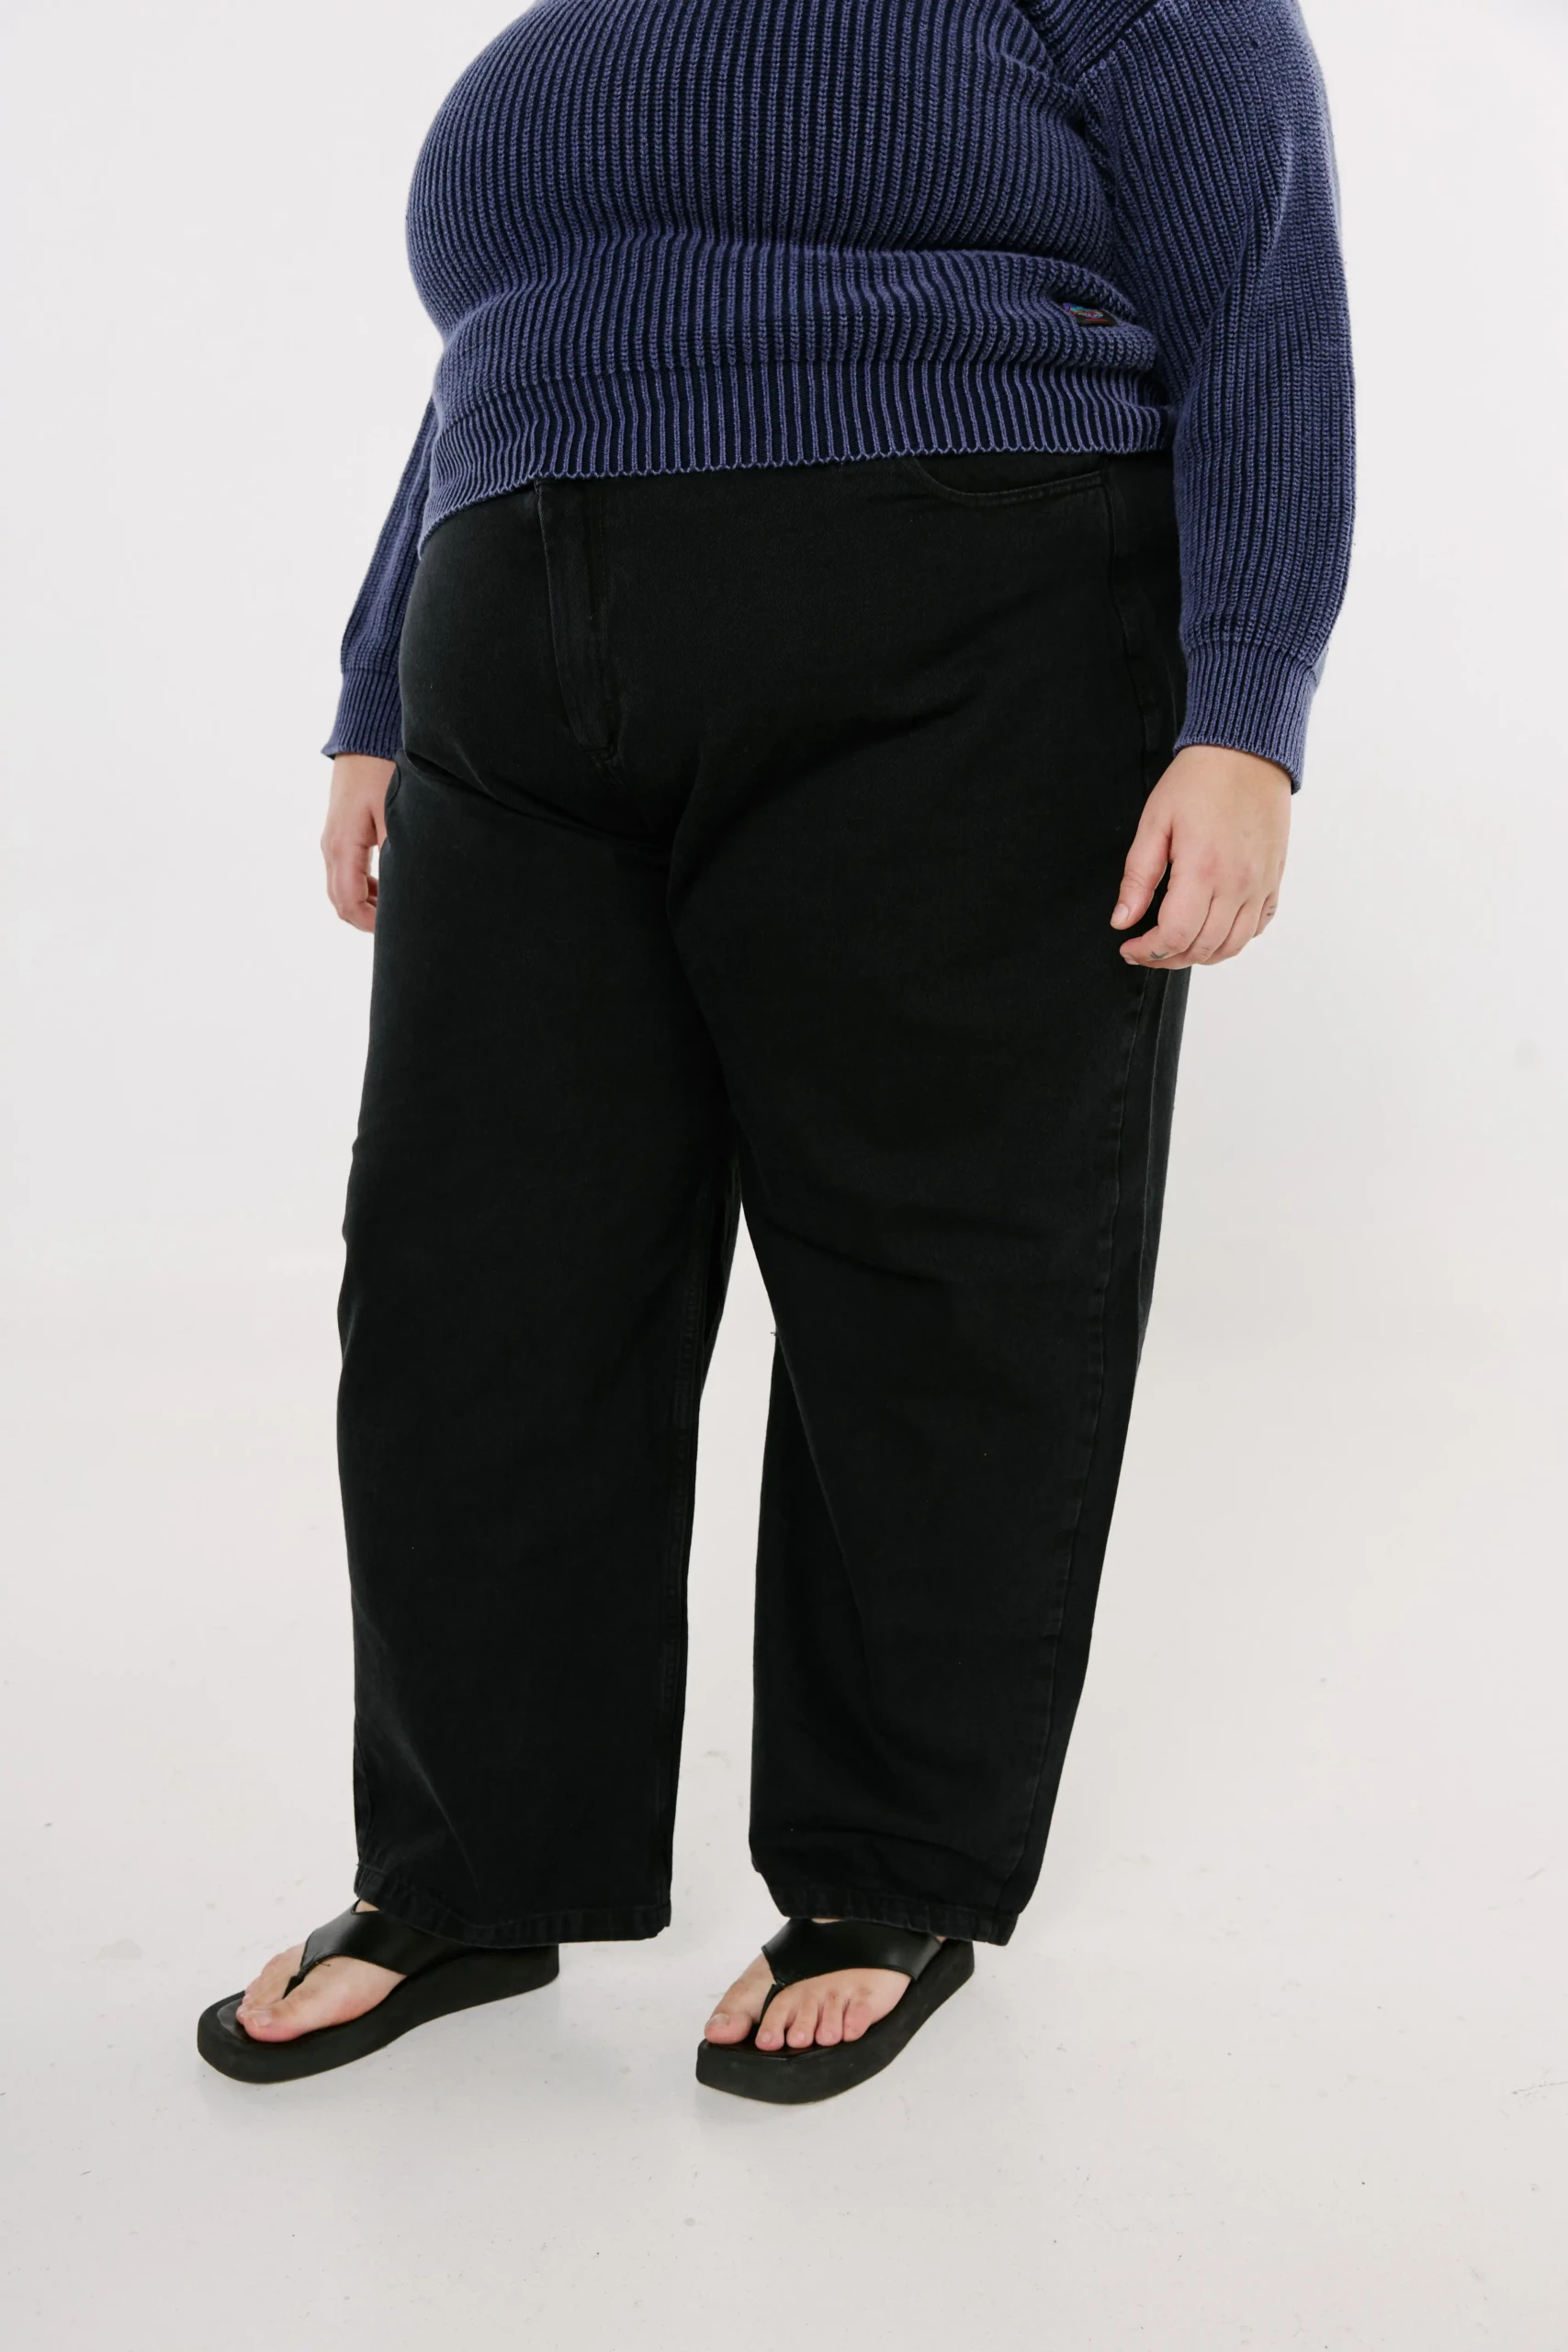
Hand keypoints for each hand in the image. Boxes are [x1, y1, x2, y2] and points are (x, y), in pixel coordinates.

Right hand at [321, 754, 396, 931]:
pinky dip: (364, 889)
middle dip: (368, 919)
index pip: (349, 903)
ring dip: (367, 904)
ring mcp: (333, 842)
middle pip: (341, 902)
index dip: (372, 924)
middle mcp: (331, 847)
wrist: (364, 739)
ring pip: (342, 890)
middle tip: (401, 924)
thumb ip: (396, 853)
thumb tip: (405, 890)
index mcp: (342, 847)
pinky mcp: (341, 835)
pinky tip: (389, 887)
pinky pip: (346, 874)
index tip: (399, 928)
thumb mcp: (394, 813)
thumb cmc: (381, 771)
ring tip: (398, 907)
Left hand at [1111, 745, 1290, 969]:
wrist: (1246, 752)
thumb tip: (1122, 920)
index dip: (1148, 951)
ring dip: (1201, 955)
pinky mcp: (1274, 878)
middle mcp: (1238, 883)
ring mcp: (1260, 884)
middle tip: (1146, 948)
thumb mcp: (1154, 823)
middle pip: (1203, 948)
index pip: (1176, 936)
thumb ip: (1138, 877)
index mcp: (1204, 869)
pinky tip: (1212, 928)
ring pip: (1233, 945)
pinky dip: (1234, 938)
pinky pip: (1258, 926)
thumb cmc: (1199, 780)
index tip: (1129, 946)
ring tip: (1177, 945)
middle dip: (1169, 957)